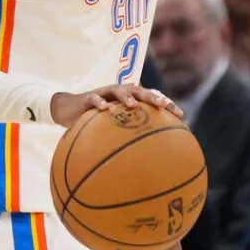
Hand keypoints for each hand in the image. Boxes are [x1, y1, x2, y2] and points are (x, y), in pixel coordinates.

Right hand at [50, 85, 182, 128]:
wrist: (68, 109)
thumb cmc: (96, 121)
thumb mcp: (113, 127)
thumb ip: (129, 136)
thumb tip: (150, 159)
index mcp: (129, 99)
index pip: (151, 98)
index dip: (166, 104)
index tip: (181, 115)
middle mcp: (119, 93)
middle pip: (139, 91)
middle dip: (152, 96)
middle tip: (162, 104)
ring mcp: (104, 93)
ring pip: (118, 91)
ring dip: (127, 97)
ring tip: (134, 105)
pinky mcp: (88, 98)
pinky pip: (94, 99)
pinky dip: (99, 103)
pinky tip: (104, 109)